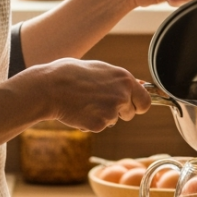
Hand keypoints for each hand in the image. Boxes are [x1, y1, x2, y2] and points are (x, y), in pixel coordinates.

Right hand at [23, 58, 151, 132]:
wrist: (50, 87)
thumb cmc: (71, 74)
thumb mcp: (100, 69)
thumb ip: (120, 80)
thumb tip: (141, 85)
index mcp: (125, 79)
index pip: (145, 101)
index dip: (138, 105)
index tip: (132, 107)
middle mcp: (122, 95)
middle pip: (130, 113)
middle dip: (119, 111)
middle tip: (99, 102)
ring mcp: (112, 111)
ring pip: (113, 120)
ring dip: (103, 115)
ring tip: (85, 102)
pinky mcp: (99, 125)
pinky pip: (99, 127)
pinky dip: (91, 122)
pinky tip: (79, 110)